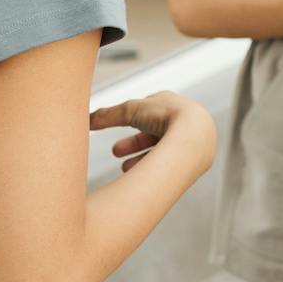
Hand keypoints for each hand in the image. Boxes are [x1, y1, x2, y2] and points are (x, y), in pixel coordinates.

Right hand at [91, 91, 215, 172]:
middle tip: (115, 151)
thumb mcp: (131, 111)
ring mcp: (193, 142)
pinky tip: (139, 175)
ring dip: (141, 158)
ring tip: (123, 167)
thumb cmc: (166, 117)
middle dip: (134, 142)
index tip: (120, 124)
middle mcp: (186, 123)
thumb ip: (108, 115)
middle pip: (155, 132)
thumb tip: (87, 119)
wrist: (193, 136)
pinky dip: (153, 168)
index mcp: (175, 105)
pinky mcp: (195, 160)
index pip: (151, 112)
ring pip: (163, 150)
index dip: (132, 120)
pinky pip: (172, 163)